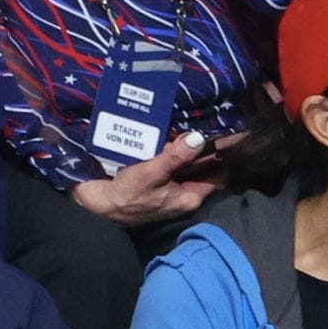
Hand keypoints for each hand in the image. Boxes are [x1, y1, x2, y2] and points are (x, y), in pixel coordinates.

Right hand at [68, 132, 221, 226]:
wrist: (97, 207)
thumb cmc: (124, 195)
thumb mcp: (151, 174)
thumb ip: (175, 157)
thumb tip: (198, 139)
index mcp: (189, 197)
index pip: (218, 173)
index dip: (225, 153)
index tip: (231, 131)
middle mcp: (183, 194)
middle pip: (202, 167)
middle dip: (203, 146)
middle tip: (207, 122)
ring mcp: (170, 189)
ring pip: (187, 164)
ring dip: (186, 147)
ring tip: (191, 124)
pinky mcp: (158, 183)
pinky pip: (172, 164)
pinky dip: (172, 151)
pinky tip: (170, 136)